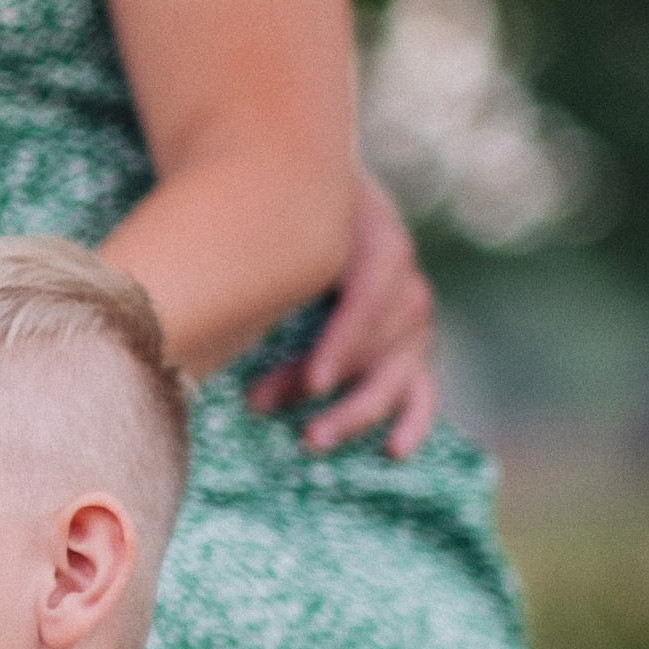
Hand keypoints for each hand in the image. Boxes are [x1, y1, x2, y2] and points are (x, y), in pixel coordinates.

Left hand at [248, 170, 437, 458]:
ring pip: (396, 372)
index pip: (371, 298)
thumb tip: (227, 312)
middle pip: (377, 342)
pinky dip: (413, 420)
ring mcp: (412, 320)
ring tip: (311, 439)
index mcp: (381, 243)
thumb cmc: (294, 213)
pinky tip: (393, 450)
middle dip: (324, 379)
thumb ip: (276, 254)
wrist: (329, 199)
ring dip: (354, 410)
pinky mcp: (410, 348)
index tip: (313, 383)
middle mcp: (406, 283)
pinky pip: (421, 388)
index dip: (345, 343)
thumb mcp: (289, 222)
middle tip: (263, 405)